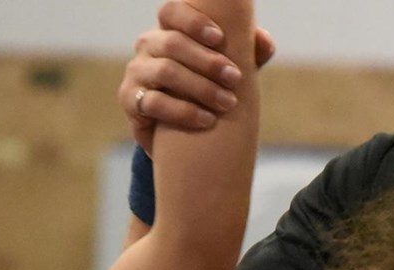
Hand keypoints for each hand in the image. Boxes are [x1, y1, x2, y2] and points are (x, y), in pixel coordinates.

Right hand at [120, 1, 275, 152]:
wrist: (176, 133)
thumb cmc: (204, 88)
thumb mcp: (225, 69)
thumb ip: (247, 51)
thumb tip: (263, 39)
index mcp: (168, 30)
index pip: (171, 11)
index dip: (194, 21)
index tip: (220, 38)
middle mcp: (148, 45)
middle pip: (173, 43)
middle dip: (208, 61)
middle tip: (235, 78)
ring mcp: (136, 72)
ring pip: (165, 72)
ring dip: (201, 88)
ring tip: (227, 103)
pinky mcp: (129, 101)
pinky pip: (154, 103)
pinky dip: (183, 112)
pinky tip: (206, 119)